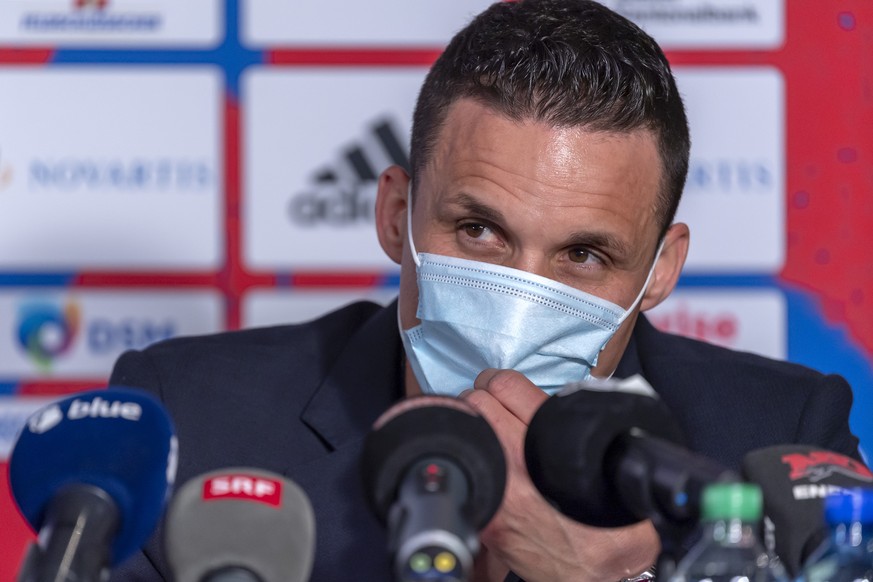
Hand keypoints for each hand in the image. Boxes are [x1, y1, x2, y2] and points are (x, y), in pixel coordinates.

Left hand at [460, 369, 659, 581]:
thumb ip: (585, 430)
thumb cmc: (609, 528)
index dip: (501, 381)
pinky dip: (470, 459)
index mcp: (548, 444)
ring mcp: (494, 489)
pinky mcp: (483, 513)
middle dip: (484, 400)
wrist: (597, 576)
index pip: (506, 385)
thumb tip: (569, 404)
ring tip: (487, 432)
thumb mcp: (612, 466)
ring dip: (473, 425)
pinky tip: (483, 462)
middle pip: (477, 402)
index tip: (501, 386)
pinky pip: (465, 466)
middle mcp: (515, 463)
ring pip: (465, 429)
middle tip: (492, 407)